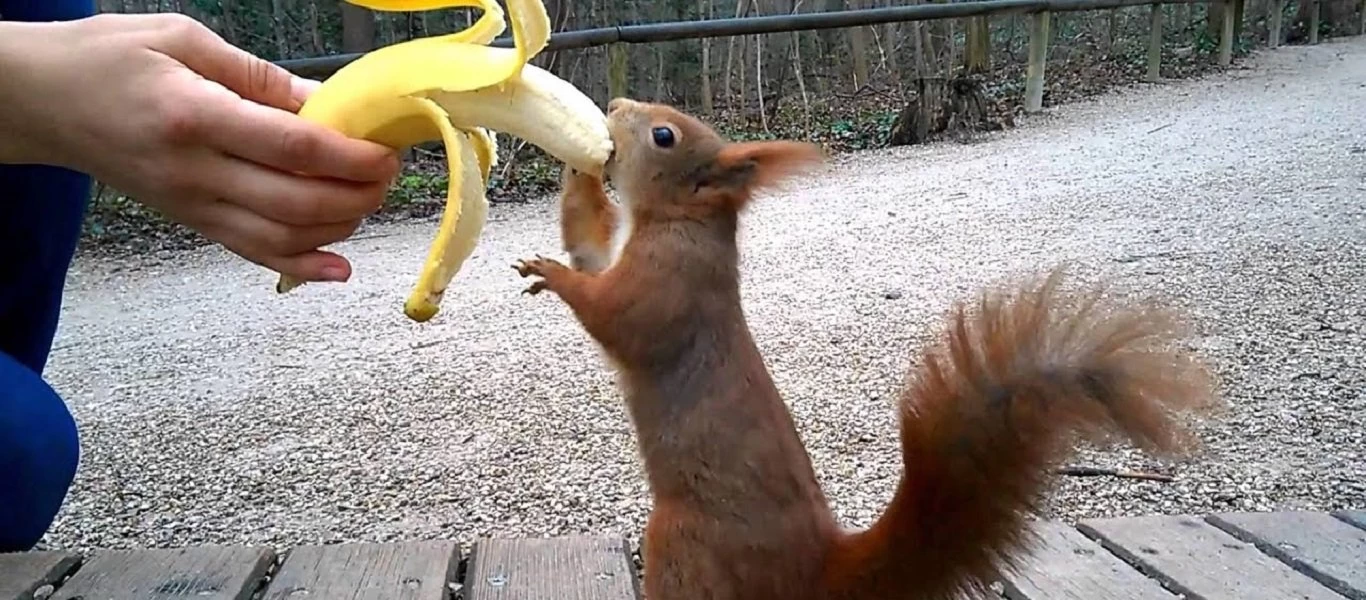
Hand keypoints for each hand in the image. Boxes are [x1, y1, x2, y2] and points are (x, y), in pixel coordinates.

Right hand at [0, 14, 399, 282]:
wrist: (40, 101)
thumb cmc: (107, 58)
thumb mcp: (182, 39)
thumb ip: (259, 76)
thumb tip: (324, 103)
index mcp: (196, 115)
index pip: (293, 150)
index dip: (351, 158)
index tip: (385, 152)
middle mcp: (195, 171)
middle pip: (297, 203)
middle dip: (357, 195)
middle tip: (387, 174)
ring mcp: (191, 204)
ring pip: (281, 238)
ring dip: (339, 228)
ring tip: (368, 201)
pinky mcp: (189, 221)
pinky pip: (251, 253)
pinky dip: (300, 266)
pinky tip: (339, 267)